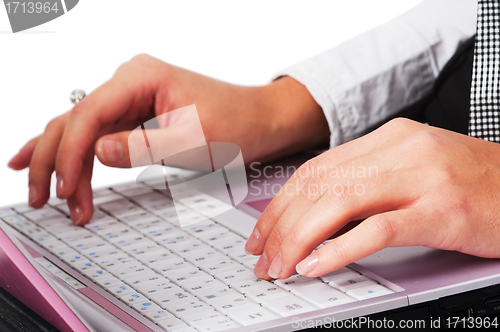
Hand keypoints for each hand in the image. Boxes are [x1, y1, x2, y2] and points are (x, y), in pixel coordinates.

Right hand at [8, 54, 328, 224]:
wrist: (259, 121)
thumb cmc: (237, 123)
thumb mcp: (191, 140)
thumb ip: (142, 146)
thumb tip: (97, 151)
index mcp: (141, 77)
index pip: (89, 114)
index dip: (72, 154)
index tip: (67, 188)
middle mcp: (130, 83)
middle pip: (74, 120)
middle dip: (55, 160)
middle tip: (42, 197)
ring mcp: (130, 99)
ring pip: (80, 129)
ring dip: (63, 162)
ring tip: (46, 194)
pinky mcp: (135, 116)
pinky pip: (97, 136)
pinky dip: (78, 156)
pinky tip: (54, 165)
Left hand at [244, 118, 499, 279]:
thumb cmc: (473, 182)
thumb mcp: (413, 168)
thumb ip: (368, 181)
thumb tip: (317, 212)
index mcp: (389, 139)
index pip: (315, 169)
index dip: (281, 203)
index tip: (262, 231)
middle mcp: (400, 150)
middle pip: (319, 186)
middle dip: (280, 225)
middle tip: (262, 256)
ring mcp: (421, 178)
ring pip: (338, 203)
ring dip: (298, 239)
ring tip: (279, 266)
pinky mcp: (441, 210)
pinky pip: (376, 229)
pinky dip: (338, 250)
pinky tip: (315, 265)